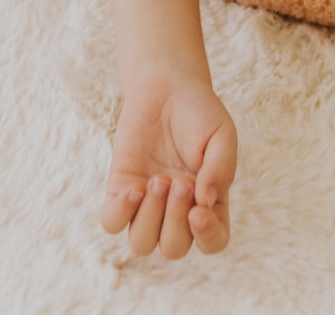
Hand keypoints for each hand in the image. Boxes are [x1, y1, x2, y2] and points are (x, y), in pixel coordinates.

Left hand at [101, 68, 237, 259]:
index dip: (207, 236)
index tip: (198, 211)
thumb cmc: (199, 113)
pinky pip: (112, 222)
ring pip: (141, 243)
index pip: (213, 240)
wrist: (167, 88)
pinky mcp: (121, 191)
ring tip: (157, 180)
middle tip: (178, 180)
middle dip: (174, 218)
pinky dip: (121, 212)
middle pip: (174, 247)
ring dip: (150, 217)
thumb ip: (220, 168)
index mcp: (209, 203)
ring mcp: (147, 205)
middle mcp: (178, 212)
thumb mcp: (221, 134)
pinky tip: (133, 187)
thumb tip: (204, 203)